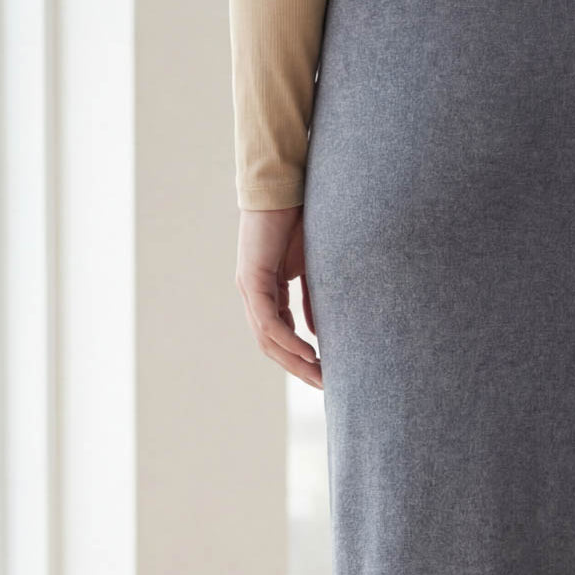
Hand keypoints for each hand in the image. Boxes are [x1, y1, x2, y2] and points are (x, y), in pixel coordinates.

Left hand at [235, 205, 322, 389]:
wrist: (284, 188)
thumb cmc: (300, 221)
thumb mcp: (311, 270)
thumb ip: (312, 301)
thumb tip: (317, 333)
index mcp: (267, 292)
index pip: (280, 336)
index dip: (300, 359)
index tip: (325, 374)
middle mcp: (253, 294)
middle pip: (271, 345)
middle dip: (298, 368)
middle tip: (324, 386)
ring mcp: (249, 288)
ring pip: (267, 338)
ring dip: (293, 360)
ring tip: (318, 375)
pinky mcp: (251, 279)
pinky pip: (268, 320)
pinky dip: (287, 339)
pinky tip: (308, 352)